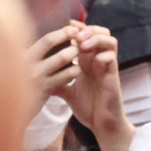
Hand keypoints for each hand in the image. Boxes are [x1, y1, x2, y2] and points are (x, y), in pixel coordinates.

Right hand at [24, 24, 79, 127]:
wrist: (8, 112)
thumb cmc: (15, 87)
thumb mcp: (17, 68)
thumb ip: (29, 55)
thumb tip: (49, 40)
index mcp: (18, 52)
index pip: (38, 36)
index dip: (58, 31)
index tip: (71, 27)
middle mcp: (24, 61)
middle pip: (48, 41)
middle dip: (65, 35)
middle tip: (77, 34)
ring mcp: (34, 75)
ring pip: (60, 58)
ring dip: (72, 53)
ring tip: (77, 54)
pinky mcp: (43, 89)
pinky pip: (64, 77)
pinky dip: (72, 72)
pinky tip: (74, 71)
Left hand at [55, 23, 133, 150]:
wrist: (102, 125)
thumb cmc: (89, 109)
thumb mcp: (68, 93)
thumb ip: (58, 82)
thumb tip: (37, 79)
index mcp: (89, 62)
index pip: (87, 36)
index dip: (79, 28)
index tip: (67, 25)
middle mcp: (99, 61)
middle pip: (101, 32)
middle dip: (88, 29)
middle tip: (76, 35)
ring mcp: (107, 68)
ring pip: (110, 40)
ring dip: (96, 38)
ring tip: (83, 44)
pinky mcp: (113, 77)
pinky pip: (111, 58)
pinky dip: (102, 55)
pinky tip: (92, 62)